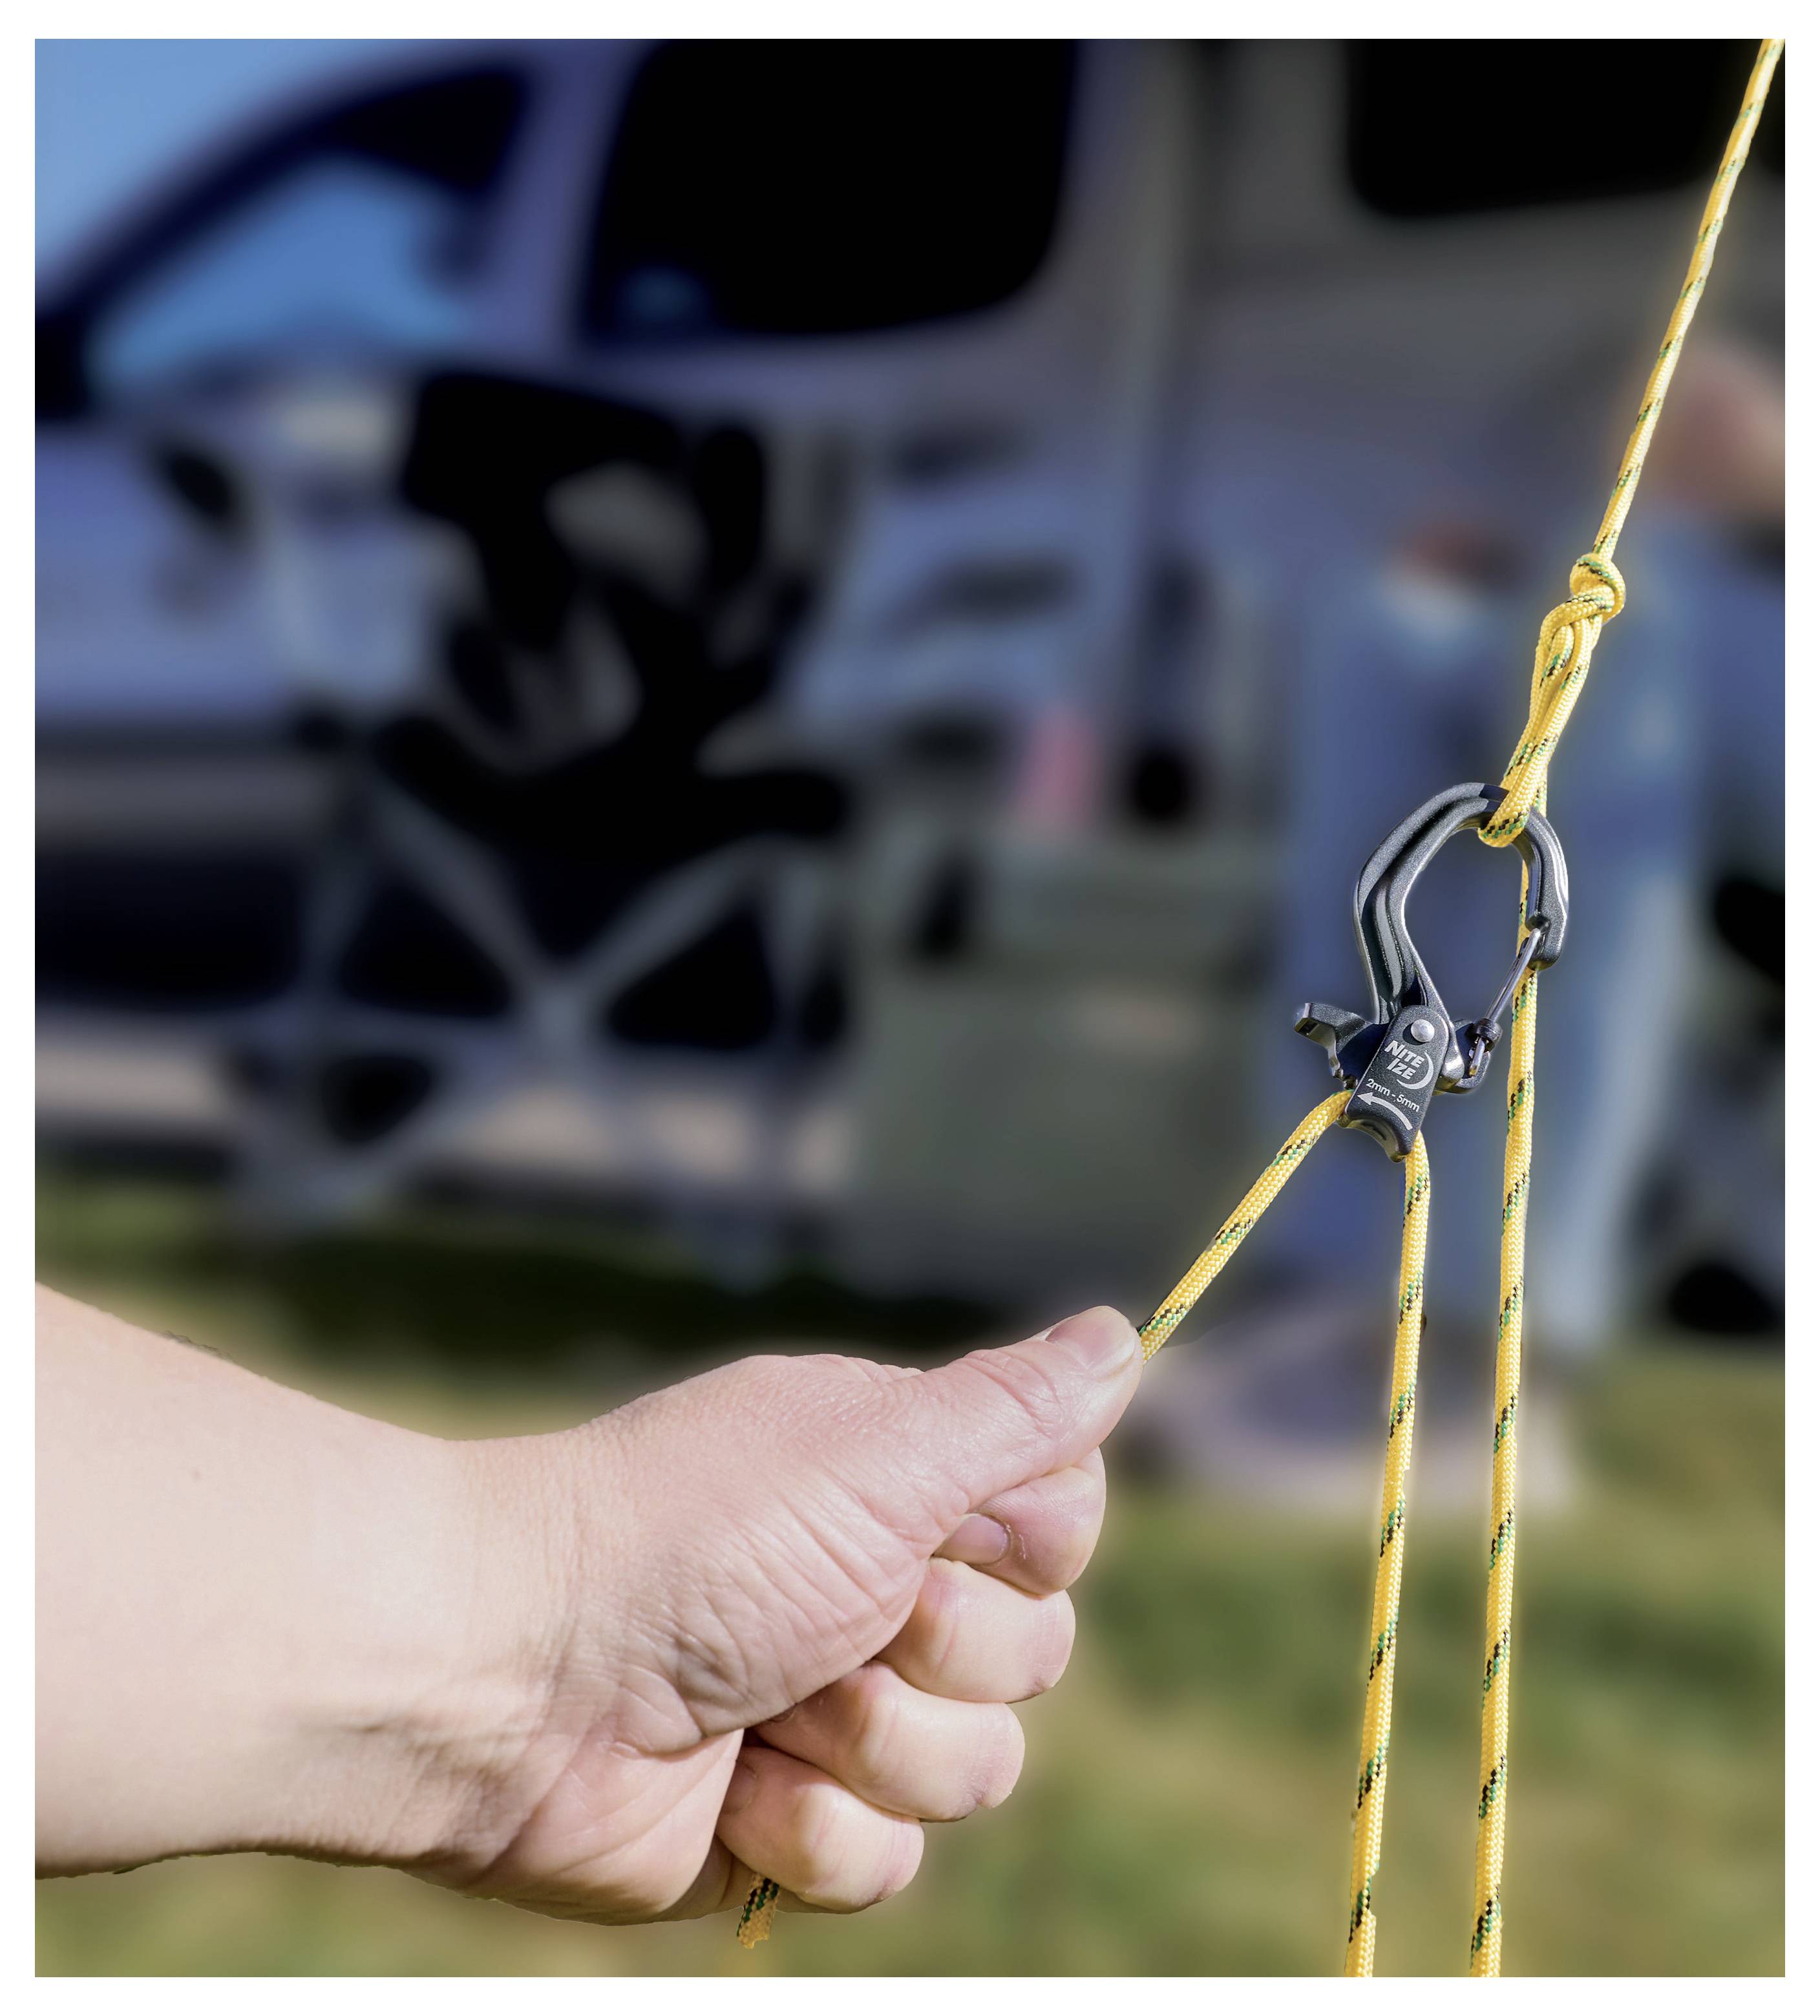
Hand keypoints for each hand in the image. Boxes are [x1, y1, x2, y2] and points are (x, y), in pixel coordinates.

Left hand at [437, 1307, 1141, 1923]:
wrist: (511, 1676)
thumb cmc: (691, 1533)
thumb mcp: (877, 1449)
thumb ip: (1015, 1407)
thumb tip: (1124, 1332)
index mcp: (900, 1485)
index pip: (1064, 1521)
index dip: (1031, 1541)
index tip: (952, 1527)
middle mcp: (880, 1591)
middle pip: (1040, 1653)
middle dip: (945, 1650)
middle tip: (835, 1614)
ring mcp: (837, 1712)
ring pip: (979, 1770)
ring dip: (872, 1741)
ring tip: (764, 1702)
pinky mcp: (791, 1826)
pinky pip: (891, 1861)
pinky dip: (809, 1829)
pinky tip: (728, 1783)